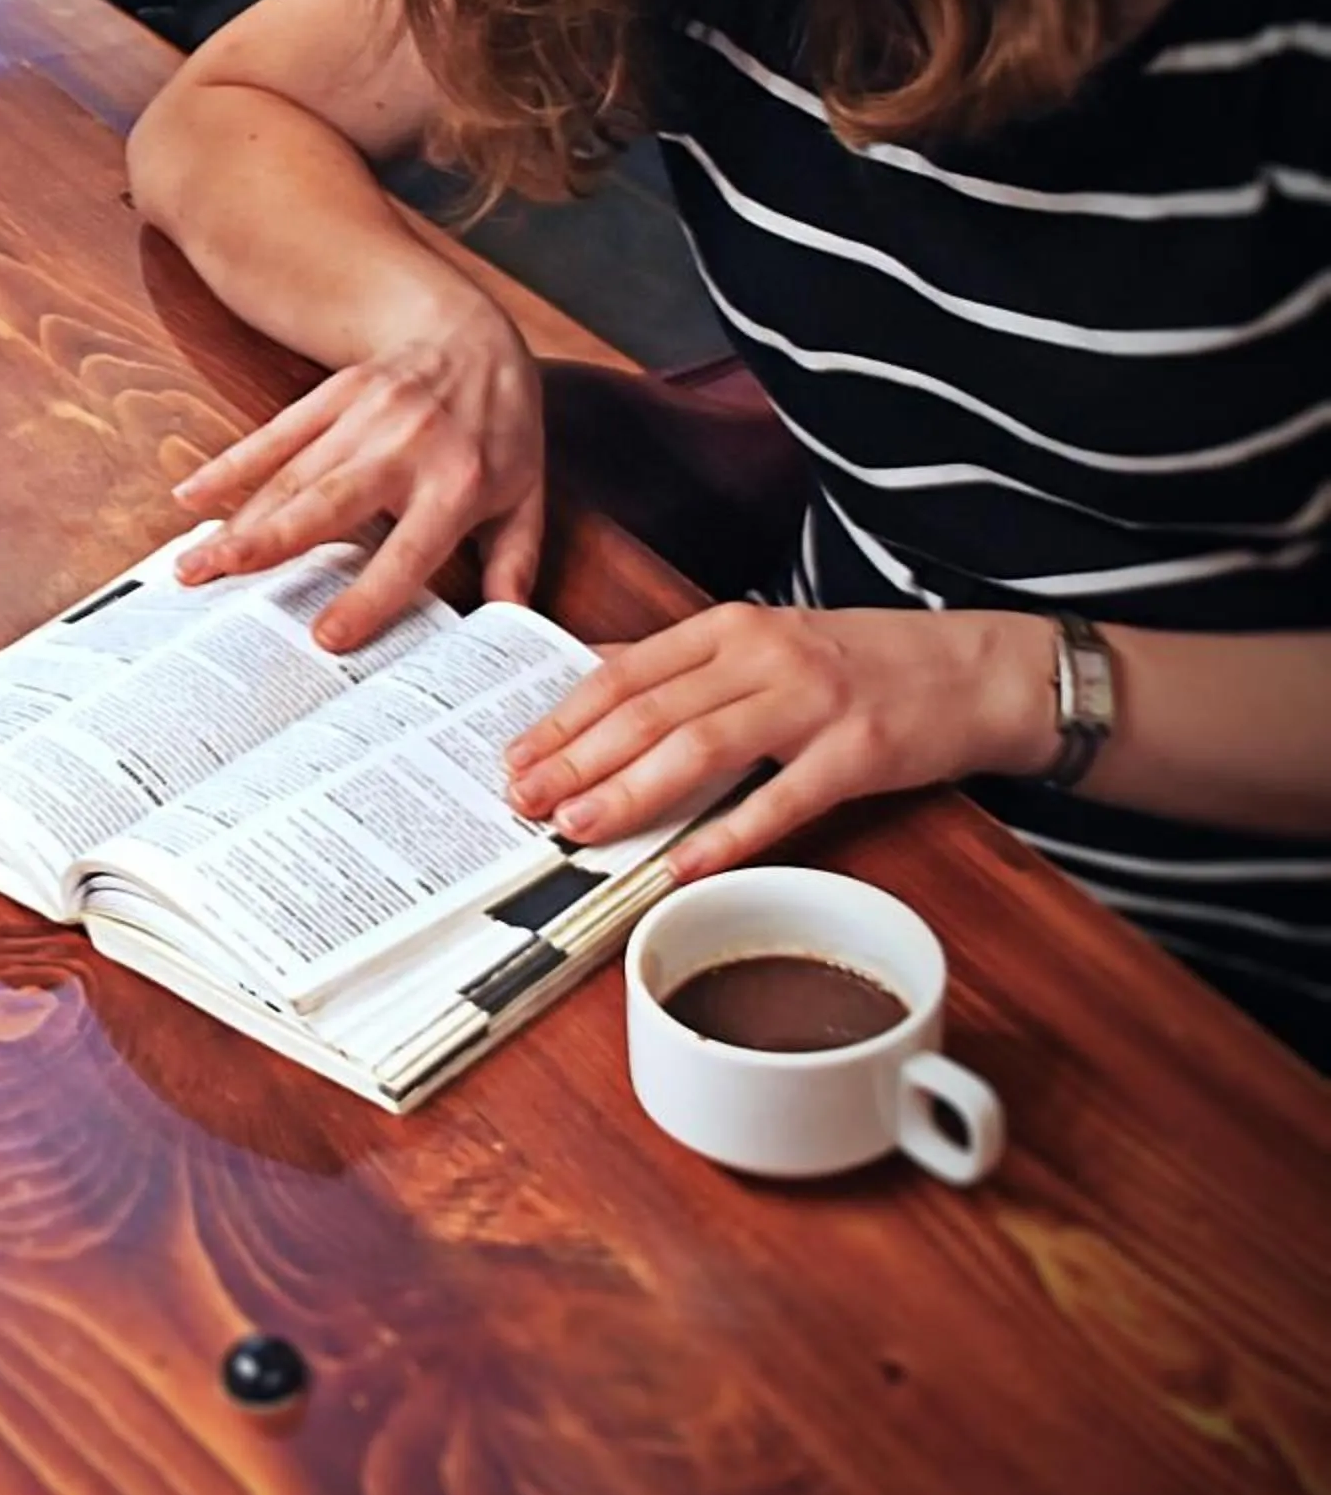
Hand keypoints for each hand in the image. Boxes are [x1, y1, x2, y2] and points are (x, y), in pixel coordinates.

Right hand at [169, 314, 543, 650]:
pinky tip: (192, 495)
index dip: (369, 595)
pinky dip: (232, 465)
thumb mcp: (524, 496)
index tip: (325, 636)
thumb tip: (508, 627)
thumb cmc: (499, 430)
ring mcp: (365, 416)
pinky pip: (276, 433)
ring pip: (292, 474)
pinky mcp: (334, 394)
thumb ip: (514, 563)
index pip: (409, 551)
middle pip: (328, 502)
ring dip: (238, 519)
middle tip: (215, 581)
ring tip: (194, 562)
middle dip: (268, 544)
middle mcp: (406, 448)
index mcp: (458, 483)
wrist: (476, 337)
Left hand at [503, 604, 1061, 875]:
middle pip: (649, 711)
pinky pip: (781, 801)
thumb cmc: (860, 663)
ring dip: (631, 792)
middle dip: (576, 760)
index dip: (562, 718)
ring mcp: (813, 702)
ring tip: (580, 829)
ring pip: (701, 748)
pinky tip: (680, 867)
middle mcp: (763, 656)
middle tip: (526, 802)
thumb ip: (678, 662)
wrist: (980, 669)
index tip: (515, 757)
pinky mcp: (859, 752)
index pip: (623, 673)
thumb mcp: (761, 642)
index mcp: (729, 627)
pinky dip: (726, 836)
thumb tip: (589, 675)